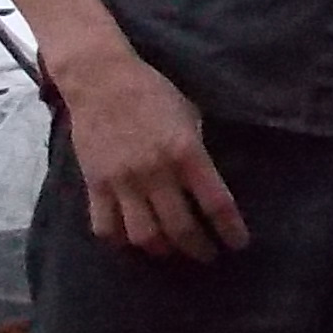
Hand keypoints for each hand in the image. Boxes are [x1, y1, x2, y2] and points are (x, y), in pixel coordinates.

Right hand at [55, 40, 245, 260]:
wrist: (100, 78)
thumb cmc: (152, 92)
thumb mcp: (189, 115)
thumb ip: (196, 152)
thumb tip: (205, 184)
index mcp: (186, 152)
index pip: (216, 203)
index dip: (230, 230)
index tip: (237, 244)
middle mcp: (156, 172)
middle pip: (181, 228)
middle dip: (199, 248)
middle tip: (207, 254)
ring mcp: (122, 181)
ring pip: (144, 235)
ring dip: (162, 250)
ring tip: (171, 250)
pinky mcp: (95, 184)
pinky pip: (106, 227)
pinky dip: (121, 240)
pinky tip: (132, 239)